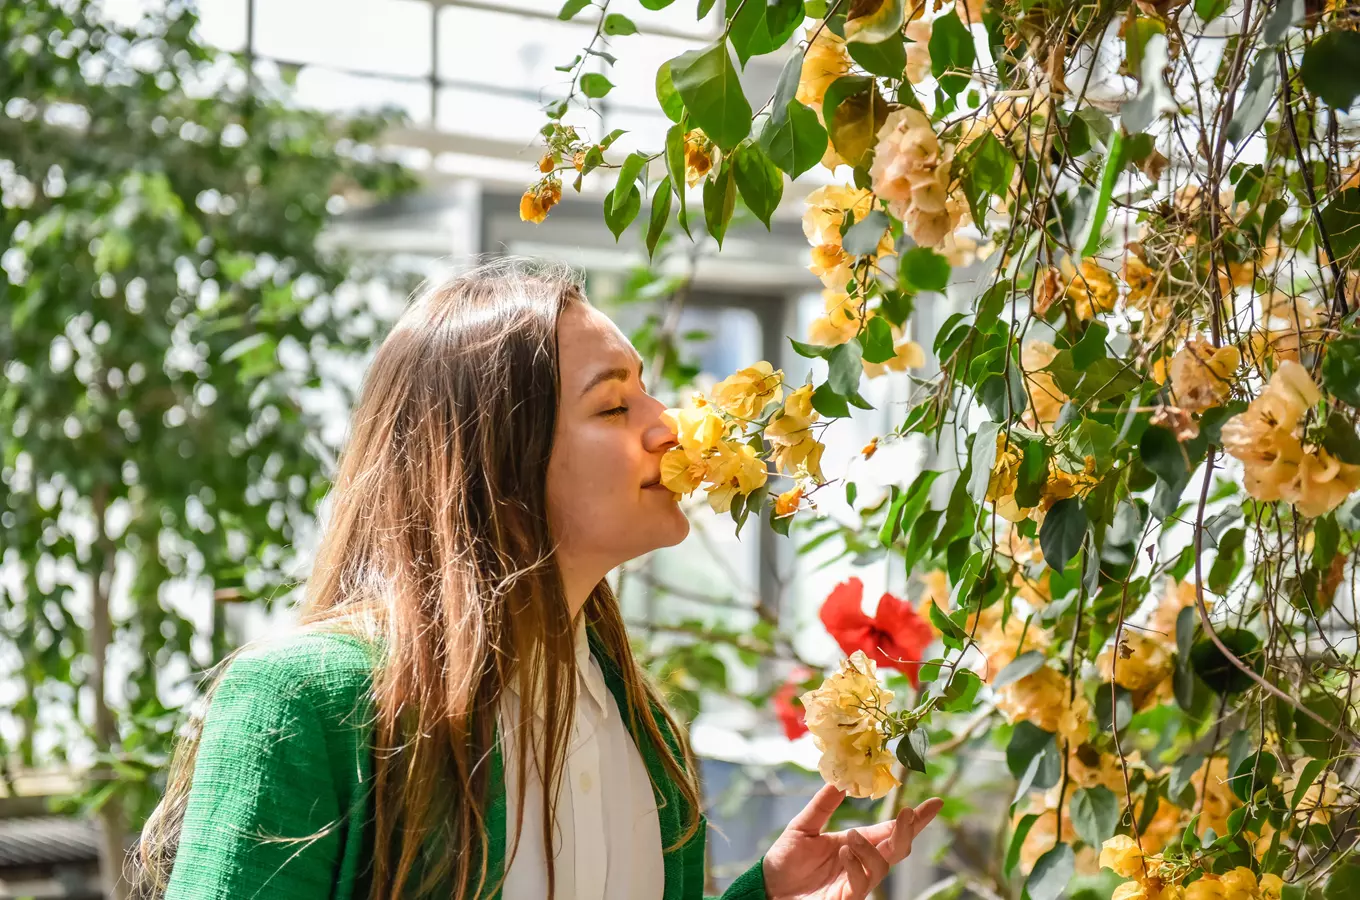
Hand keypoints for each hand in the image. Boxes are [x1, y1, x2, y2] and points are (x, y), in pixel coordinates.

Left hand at [761, 785, 942, 899]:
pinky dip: (857, 866)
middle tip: (909, 813)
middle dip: (908, 832)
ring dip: (871, 848)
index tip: (935, 802)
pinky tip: (845, 852)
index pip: (890, 830)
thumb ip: (824, 804)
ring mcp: (855, 882)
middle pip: (897, 849)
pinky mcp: (846, 898)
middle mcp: (861, 862)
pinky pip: (862, 884)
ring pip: (883, 866)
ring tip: (851, 837)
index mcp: (856, 843)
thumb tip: (840, 778)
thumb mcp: (804, 825)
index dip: (915, 818)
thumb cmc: (787, 859)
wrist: (769, 887)